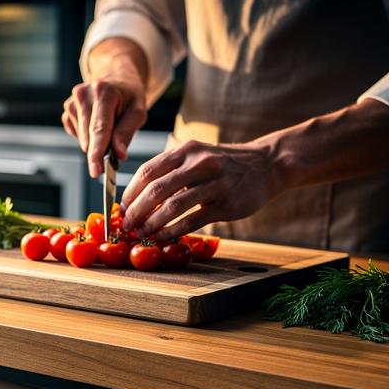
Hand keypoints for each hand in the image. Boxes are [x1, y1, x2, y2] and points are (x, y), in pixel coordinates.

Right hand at [62, 79, 146, 178]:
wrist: (117, 78)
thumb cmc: (129, 95)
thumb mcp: (138, 111)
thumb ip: (127, 133)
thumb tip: (118, 155)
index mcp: (104, 92)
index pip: (99, 129)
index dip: (97, 152)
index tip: (96, 171)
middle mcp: (84, 94)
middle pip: (89, 137)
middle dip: (101, 149)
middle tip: (116, 147)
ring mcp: (73, 101)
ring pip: (83, 139)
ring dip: (96, 141)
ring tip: (109, 125)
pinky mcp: (67, 109)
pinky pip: (76, 134)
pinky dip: (88, 135)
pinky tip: (96, 123)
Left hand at [121, 140, 285, 241]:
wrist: (267, 165)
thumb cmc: (224, 164)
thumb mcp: (196, 156)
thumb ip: (170, 171)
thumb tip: (138, 197)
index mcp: (185, 151)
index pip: (147, 171)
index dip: (130, 193)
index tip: (121, 209)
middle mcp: (199, 164)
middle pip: (156, 190)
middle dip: (136, 211)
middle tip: (126, 225)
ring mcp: (214, 183)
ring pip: (173, 207)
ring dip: (152, 224)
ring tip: (141, 234)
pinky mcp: (226, 203)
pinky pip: (192, 221)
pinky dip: (173, 232)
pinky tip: (163, 238)